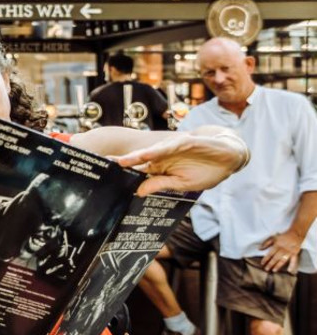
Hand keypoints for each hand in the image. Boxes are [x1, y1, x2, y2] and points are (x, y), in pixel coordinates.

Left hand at [114, 133, 245, 196]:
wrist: (230, 155)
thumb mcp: (182, 184)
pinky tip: (149, 154)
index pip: (137, 171)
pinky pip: (171, 146)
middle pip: (139, 159)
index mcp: (160, 168)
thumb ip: (161, 184)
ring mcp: (173, 149)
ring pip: (151, 152)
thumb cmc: (206, 170)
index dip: (122, 173)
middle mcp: (162, 157)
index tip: (103, 177)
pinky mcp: (187, 142)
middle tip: (103, 165)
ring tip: (122, 161)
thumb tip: (138, 192)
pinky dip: (160, 150)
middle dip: (122, 162)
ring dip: (137, 156)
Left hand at [260, 231, 302, 272]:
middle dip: (270, 264)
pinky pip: (294, 260)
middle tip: (266, 269)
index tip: (262, 263)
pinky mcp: (295, 253)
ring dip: (278, 265)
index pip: (270, 253)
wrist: (295, 234)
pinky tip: (289, 270)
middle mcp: (283, 249)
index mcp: (277, 245)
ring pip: (283, 260)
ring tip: (274, 270)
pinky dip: (292, 265)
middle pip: (276, 258)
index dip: (266, 258)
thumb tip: (259, 248)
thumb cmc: (283, 236)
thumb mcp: (273, 238)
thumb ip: (266, 243)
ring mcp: (289, 252)